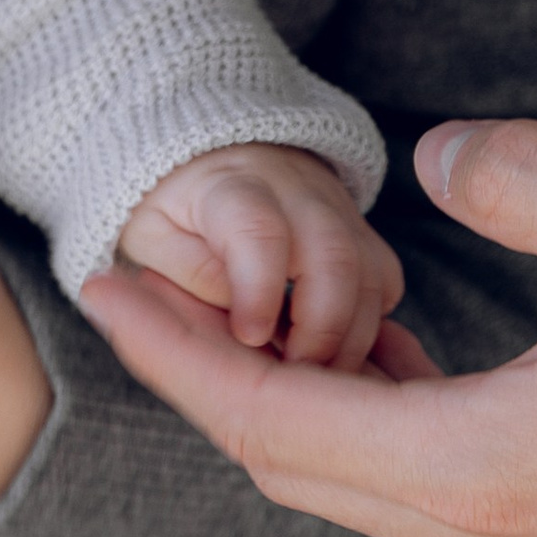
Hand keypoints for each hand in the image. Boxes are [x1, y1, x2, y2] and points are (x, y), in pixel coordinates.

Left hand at [82, 115, 536, 536]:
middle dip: (203, 373)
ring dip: (289, 398)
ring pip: (358, 480)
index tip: (99, 278)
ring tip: (243, 300)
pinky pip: (426, 481)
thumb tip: (433, 156)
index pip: (269, 417)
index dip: (171, 347)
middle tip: (140, 279)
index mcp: (484, 472)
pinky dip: (373, 416)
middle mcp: (490, 536)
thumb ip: (516, 175)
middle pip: (292, 462)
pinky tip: (385, 341)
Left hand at [116, 144, 400, 368]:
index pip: (259, 230)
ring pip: (369, 272)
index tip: (250, 337)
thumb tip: (235, 312)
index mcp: (232, 187)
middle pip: (335, 254)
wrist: (214, 161)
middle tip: (292, 371)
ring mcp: (336, 210)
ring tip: (312, 374)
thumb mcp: (153, 235)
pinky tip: (334, 350)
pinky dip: (371, 322)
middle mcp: (296, 192)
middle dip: (322, 326)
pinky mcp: (360, 233)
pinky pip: (384, 279)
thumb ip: (188, 271)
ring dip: (350, 336)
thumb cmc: (177, 210)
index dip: (259, 289)